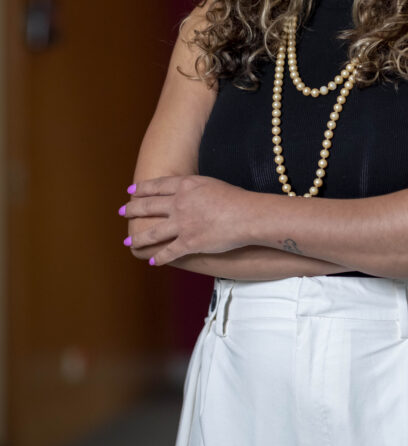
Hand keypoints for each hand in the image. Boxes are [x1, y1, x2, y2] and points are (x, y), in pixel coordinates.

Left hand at [120, 175, 249, 265]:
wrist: (247, 215)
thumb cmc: (236, 199)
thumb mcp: (211, 184)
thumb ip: (195, 188)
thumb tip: (189, 191)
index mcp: (185, 186)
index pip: (157, 186)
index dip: (142, 189)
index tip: (132, 190)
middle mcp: (179, 203)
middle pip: (149, 206)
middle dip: (133, 209)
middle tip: (123, 211)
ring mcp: (182, 224)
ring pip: (153, 232)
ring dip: (139, 238)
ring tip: (129, 241)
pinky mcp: (189, 243)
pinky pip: (169, 252)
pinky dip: (160, 258)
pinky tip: (153, 262)